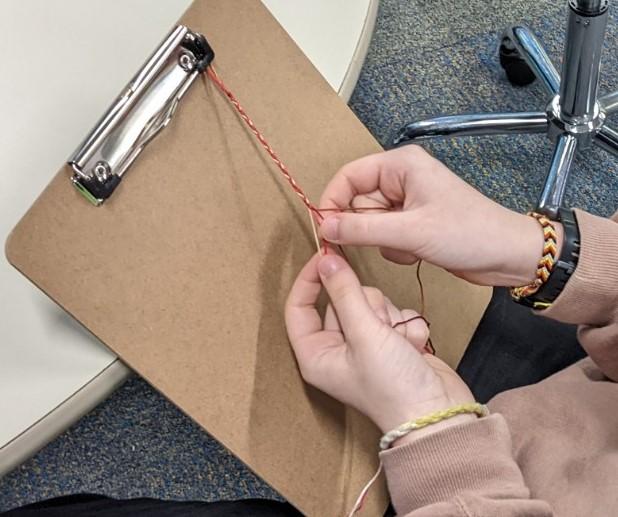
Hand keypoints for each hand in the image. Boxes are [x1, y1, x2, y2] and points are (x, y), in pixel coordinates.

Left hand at [285, 253, 473, 432]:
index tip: (326, 254)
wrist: (440, 414)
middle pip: (341, 300)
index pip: (299, 307)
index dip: (310, 279)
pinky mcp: (391, 342)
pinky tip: (413, 347)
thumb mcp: (364, 334)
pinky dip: (406, 325)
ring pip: (371, 303)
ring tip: (398, 341)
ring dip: (389, 316)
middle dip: (366, 305)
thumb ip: (344, 292)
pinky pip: (394, 314)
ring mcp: (364, 346)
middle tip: (379, 326)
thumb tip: (326, 259)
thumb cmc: (394, 387)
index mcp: (316, 354)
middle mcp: (337, 349)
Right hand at [318, 145, 562, 286]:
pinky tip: (419, 251)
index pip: (348, 177)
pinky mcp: (412, 222)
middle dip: (368, 228)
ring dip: (385, 242)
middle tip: (389, 241)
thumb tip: (324, 227)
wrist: (506, 255)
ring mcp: (406, 202)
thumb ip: (362, 229)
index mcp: (400, 165)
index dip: (333, 203)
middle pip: (357, 203)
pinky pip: (384, 236)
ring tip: (414, 245)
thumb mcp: (410, 232)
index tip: (325, 231)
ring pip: (369, 223)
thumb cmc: (467, 233)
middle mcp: (401, 178)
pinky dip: (396, 248)